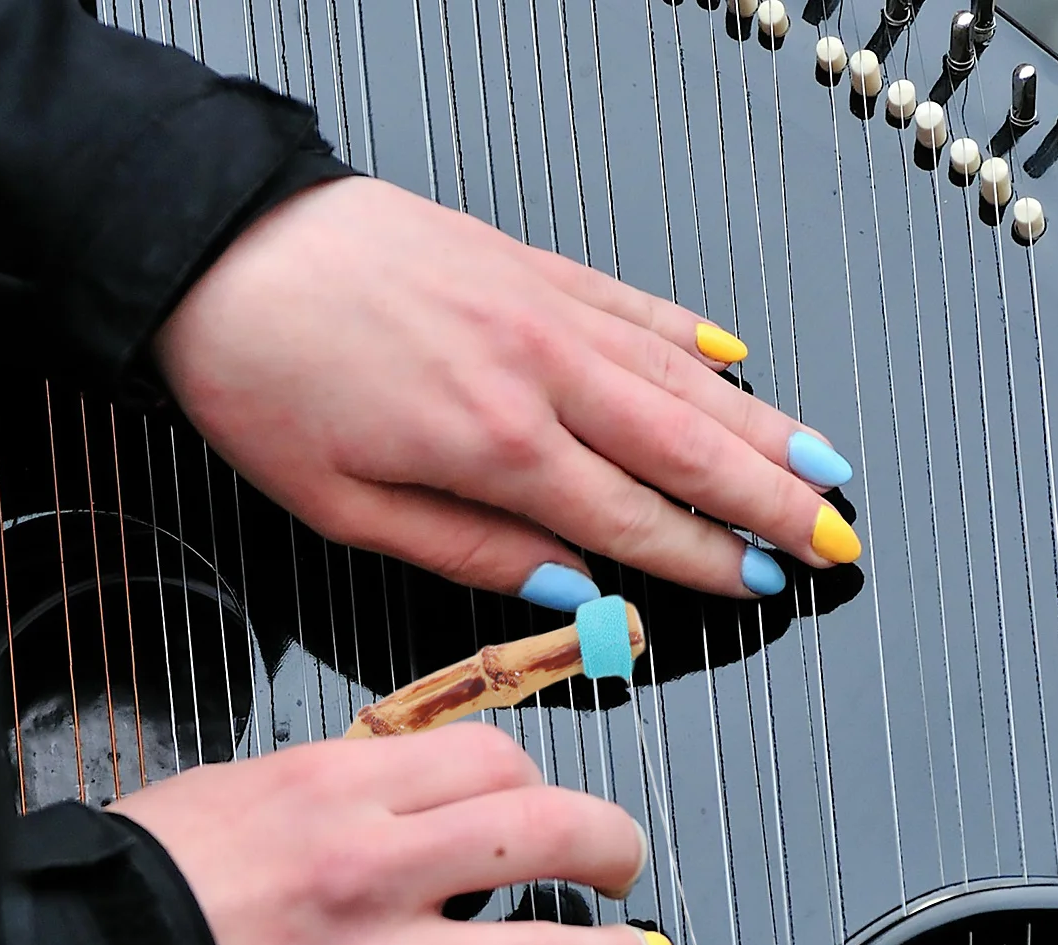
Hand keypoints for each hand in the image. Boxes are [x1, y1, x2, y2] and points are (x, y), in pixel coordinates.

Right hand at [111, 722, 666, 944]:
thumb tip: (428, 793)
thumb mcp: (245, 788)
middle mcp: (369, 867)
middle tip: (621, 862)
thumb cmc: (146, 878)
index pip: (493, 759)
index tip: (542, 800)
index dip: (539, 778)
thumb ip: (349, 786)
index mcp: (337, 785)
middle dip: (611, 845)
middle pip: (544, 833)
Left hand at [153, 176, 859, 608]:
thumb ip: (470, 551)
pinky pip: (634, 303)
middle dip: (772, 502)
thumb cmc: (263, 381)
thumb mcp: (346, 506)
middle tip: (837, 540)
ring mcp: (542, 307)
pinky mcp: (526, 263)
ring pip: (682, 375)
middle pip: (687, 447)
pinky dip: (692, 335)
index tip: (764, 587)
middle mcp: (539, 368)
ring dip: (761, 425)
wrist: (219, 246)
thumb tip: (569, 586)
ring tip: (824, 466)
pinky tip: (737, 359)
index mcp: (494, 444)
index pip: (632, 517)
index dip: (707, 559)